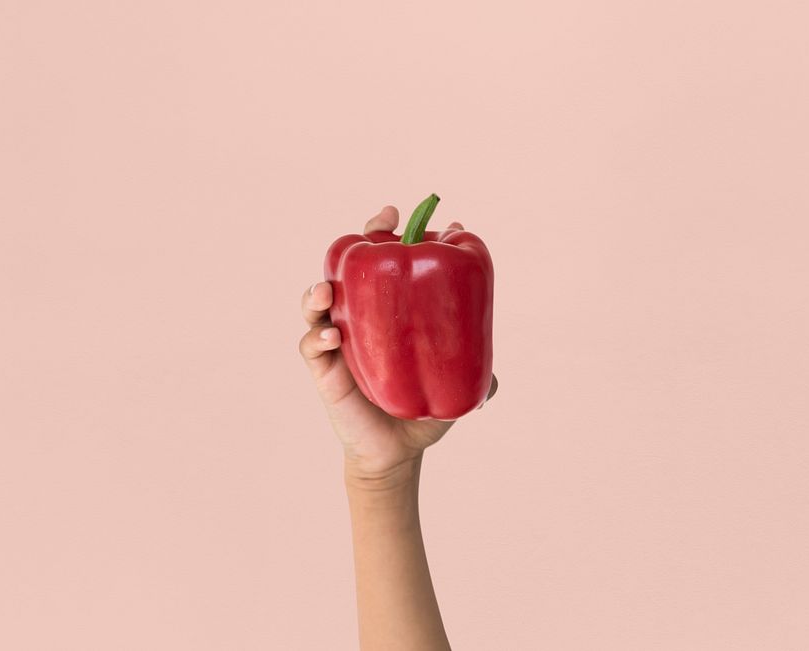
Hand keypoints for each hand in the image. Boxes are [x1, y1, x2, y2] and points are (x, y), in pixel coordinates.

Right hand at [299, 205, 498, 484]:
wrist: (400, 452)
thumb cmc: (426, 409)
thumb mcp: (460, 384)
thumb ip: (478, 369)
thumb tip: (496, 370)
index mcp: (386, 310)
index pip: (381, 261)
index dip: (385, 231)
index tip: (401, 214)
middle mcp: (358, 318)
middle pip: (345, 268)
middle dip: (356, 242)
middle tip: (375, 229)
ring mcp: (339, 342)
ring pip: (316, 303)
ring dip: (317, 290)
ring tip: (328, 290)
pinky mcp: (324, 371)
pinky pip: (312, 346)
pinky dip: (318, 337)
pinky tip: (334, 337)